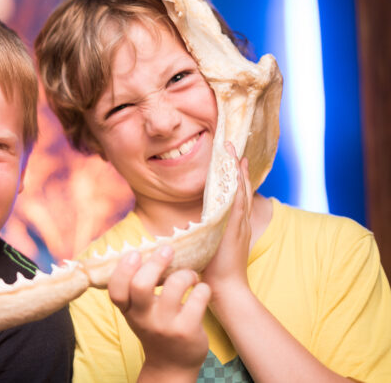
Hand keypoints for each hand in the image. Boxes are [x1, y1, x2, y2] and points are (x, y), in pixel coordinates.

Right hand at [109, 246, 210, 378]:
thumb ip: (136, 288)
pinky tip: (201, 290)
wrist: (172, 364)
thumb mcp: (139, 312)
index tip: (135, 253)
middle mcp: (144, 319)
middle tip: (167, 250)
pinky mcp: (187, 330)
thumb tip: (147, 249)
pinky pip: (198, 297)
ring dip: (186, 274)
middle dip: (156, 262)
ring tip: (190, 276)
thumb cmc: (155, 328)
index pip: (115, 290)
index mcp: (129, 311)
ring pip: (175, 286)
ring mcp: (165, 325)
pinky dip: (202, 288)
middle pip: (141, 285)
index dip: (123, 269)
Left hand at [202, 143, 252, 310]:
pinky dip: (238, 186)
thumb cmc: (215, 271)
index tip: (233, 157)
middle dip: (238, 167)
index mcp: (236, 224)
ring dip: (238, 171)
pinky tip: (236, 172)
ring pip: (241, 191)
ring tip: (234, 152)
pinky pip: (238, 202)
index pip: (238, 194)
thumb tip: (193, 224)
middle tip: (233, 146)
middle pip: (242, 188)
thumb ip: (205, 232)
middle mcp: (241, 221)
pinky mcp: (235, 228)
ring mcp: (240, 224)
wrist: (226, 289)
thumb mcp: (210, 245)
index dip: (236, 176)